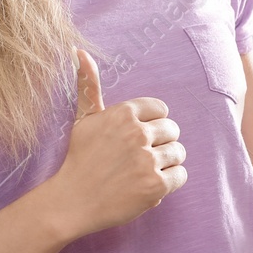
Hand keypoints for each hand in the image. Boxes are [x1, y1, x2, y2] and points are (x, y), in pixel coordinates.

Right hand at [47, 49, 187, 240]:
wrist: (72, 201)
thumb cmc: (79, 158)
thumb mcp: (83, 119)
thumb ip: (88, 85)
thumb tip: (79, 50)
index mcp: (123, 114)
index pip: (161, 109)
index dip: (152, 124)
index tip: (138, 137)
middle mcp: (137, 134)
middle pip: (172, 129)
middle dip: (160, 143)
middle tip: (140, 156)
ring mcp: (147, 161)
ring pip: (179, 152)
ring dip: (166, 162)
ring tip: (144, 170)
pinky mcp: (155, 186)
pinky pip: (180, 175)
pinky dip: (170, 181)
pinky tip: (149, 184)